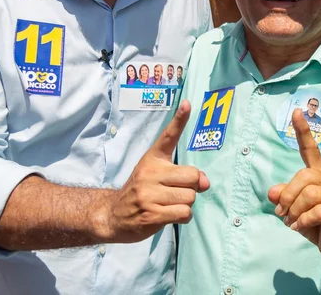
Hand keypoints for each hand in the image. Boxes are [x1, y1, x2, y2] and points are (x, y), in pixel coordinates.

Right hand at [102, 102, 209, 242]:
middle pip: (193, 176)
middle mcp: (150, 173)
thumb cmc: (142, 192)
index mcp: (153, 159)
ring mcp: (149, 195)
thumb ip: (184, 175)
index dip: (179, 120)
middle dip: (192, 187)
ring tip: (168, 204)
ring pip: (190, 197)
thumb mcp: (157, 175)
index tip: (188, 104)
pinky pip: (184, 213)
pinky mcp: (151, 215)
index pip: (168, 136)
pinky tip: (168, 215)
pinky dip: (182, 216)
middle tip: (176, 192)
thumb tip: (206, 182)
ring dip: (185, 204)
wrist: (114, 215)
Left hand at [267, 109, 320, 263]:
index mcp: (319, 174)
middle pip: (305, 176)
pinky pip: (317, 212)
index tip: (296, 112)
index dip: (303, 131)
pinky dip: (302, 221)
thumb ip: (284, 197)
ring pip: (310, 194)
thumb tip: (272, 192)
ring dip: (294, 210)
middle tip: (281, 211)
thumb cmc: (317, 222)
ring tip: (291, 221)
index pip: (311, 150)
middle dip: (288, 194)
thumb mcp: (295, 209)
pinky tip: (299, 227)